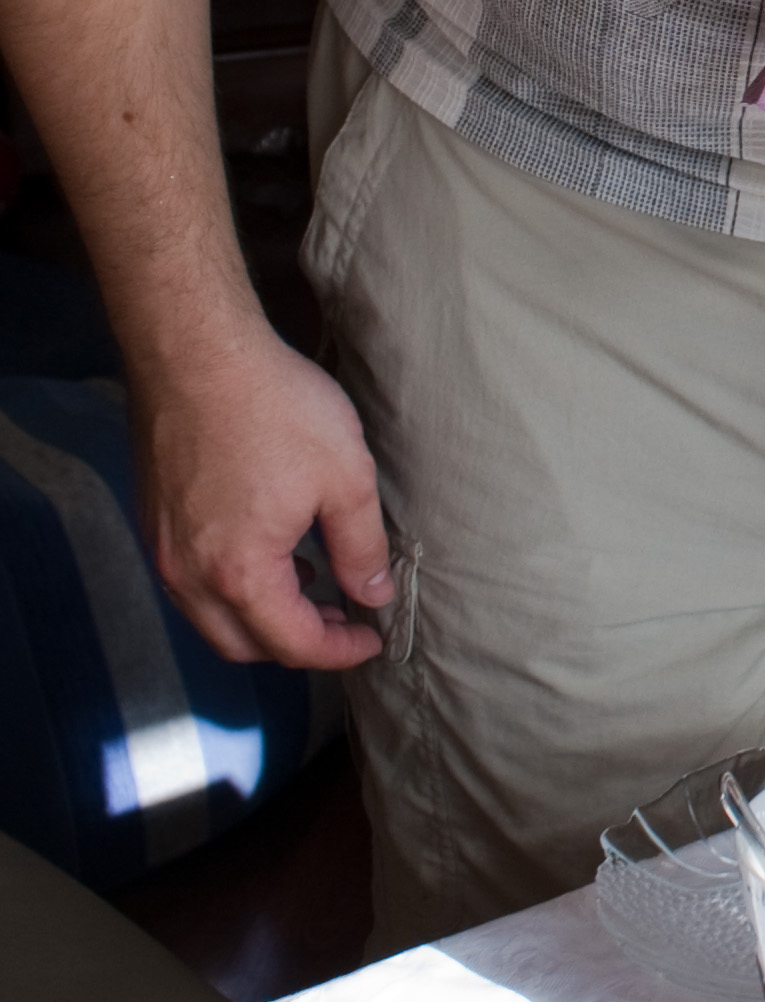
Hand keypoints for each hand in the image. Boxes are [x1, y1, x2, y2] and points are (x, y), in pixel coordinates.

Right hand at [131, 321, 394, 670]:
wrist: (195, 350)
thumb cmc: (272, 407)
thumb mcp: (344, 476)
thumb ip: (361, 547)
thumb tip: (372, 594)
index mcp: (239, 572)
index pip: (292, 644)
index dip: (339, 651)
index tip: (372, 639)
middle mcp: (189, 574)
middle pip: (243, 645)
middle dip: (297, 644)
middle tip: (342, 620)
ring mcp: (163, 549)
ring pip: (211, 618)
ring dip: (261, 618)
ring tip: (312, 584)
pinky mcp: (154, 520)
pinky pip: (192, 582)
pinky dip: (232, 587)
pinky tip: (270, 550)